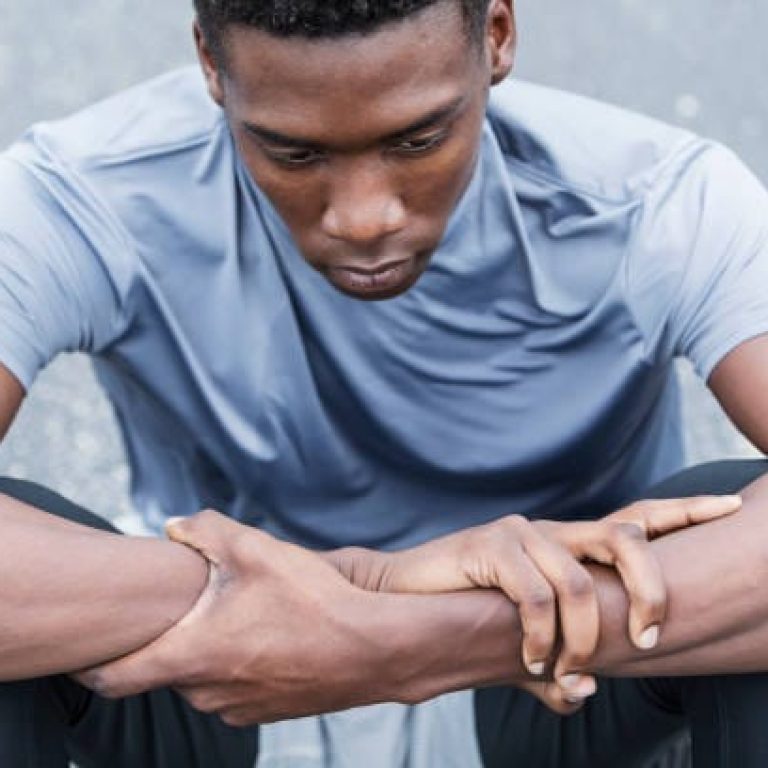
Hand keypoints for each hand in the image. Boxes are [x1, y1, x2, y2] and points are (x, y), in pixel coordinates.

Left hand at [75, 511, 385, 725]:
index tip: (87, 650)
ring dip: (208, 651)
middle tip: (192, 605)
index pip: (113, 679)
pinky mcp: (266, 712)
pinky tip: (268, 634)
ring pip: (202, 678)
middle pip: (164, 670)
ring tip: (240, 615)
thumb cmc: (312, 600)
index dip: (92, 666)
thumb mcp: (256, 548)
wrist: (374, 648)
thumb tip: (172, 527)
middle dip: (170, 639)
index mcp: (191, 656)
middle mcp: (206, 693)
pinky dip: (237, 664)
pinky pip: (234, 688)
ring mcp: (238, 708)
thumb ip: (204, 530)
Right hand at [328, 495, 740, 707]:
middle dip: (652, 586)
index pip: (635, 521)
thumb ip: (554, 667)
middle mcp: (552, 531)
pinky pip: (534, 595)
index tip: (729, 508)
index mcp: (568, 547)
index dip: (683, 512)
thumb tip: (579, 696)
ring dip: (581, 639)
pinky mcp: (489, 545)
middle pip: (626, 536)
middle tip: (648, 639)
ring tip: (563, 668)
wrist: (407, 599)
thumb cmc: (469, 618)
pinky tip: (526, 661)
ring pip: (580, 581)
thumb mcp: (523, 648)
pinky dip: (539, 638)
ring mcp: (521, 534)